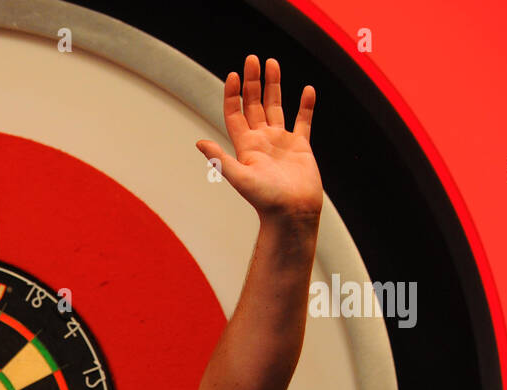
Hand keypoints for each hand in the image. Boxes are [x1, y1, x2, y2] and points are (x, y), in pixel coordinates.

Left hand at [196, 55, 321, 221]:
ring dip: (275, 86)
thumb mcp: (240, 178)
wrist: (293, 214)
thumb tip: (199, 143)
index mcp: (246, 146)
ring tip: (272, 63)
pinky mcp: (301, 147)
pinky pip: (303, 121)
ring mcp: (281, 142)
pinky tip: (307, 90)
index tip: (233, 74)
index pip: (235, 114)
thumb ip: (221, 160)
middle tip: (252, 59)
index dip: (233, 95)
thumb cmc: (266, 201)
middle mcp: (262, 141)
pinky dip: (306, 106)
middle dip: (253, 82)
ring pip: (277, 107)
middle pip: (255, 104)